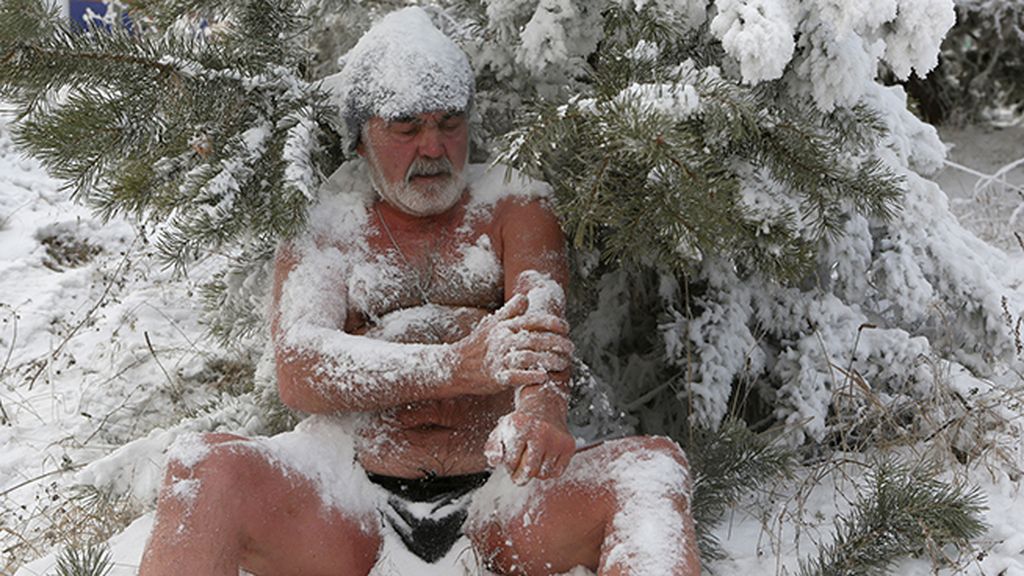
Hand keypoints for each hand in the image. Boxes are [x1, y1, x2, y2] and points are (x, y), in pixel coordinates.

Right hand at [453, 294, 572, 394]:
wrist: (456, 365)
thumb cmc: (478, 344)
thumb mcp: (491, 323)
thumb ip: (510, 311)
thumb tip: (525, 297)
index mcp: (505, 326)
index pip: (532, 321)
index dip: (552, 323)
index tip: (566, 328)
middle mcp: (503, 340)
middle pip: (535, 339)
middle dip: (557, 343)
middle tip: (571, 348)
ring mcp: (499, 359)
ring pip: (529, 357)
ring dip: (549, 360)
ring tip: (563, 363)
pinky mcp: (496, 376)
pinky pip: (515, 376)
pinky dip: (530, 376)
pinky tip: (543, 377)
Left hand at [484, 405, 575, 484]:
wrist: (545, 407)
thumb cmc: (521, 423)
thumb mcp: (501, 430)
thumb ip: (492, 447)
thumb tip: (494, 462)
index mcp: (521, 427)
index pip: (512, 462)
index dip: (509, 467)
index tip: (510, 464)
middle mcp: (541, 432)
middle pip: (529, 471)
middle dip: (520, 477)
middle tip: (518, 476)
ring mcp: (557, 439)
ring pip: (543, 474)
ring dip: (535, 473)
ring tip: (531, 462)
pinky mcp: (569, 445)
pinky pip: (556, 472)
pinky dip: (548, 472)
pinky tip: (543, 460)